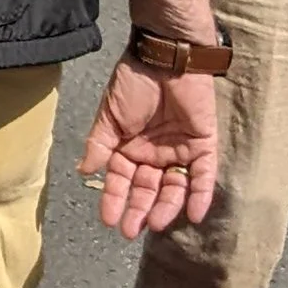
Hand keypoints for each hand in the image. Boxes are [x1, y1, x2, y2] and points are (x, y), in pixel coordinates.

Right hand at [79, 58, 217, 238]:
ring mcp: (179, 151)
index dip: (115, 199)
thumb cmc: (133, 83)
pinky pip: (203, 176)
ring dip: (165, 207)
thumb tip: (84, 171)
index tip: (108, 220)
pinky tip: (192, 214)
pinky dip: (199, 196)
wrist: (165, 57)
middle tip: (130, 231)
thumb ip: (99, 144)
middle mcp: (154, 154)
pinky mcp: (204, 146)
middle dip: (138, 210)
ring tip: (154, 222)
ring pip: (173, 187)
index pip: (121, 180)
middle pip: (147, 189)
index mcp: (129, 147)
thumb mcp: (109, 115)